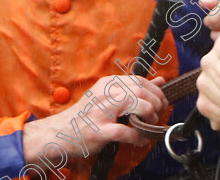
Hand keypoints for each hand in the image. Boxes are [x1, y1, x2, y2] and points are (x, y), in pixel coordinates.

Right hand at [22, 75, 167, 161]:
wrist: (57, 134)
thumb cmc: (86, 115)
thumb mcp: (109, 96)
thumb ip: (134, 88)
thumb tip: (161, 81)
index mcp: (108, 83)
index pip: (140, 80)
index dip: (156, 92)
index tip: (161, 103)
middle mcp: (105, 93)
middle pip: (141, 91)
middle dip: (156, 103)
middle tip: (158, 115)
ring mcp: (100, 112)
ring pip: (135, 104)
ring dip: (149, 116)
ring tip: (149, 125)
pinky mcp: (98, 131)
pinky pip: (124, 131)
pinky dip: (137, 136)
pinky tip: (140, 140)